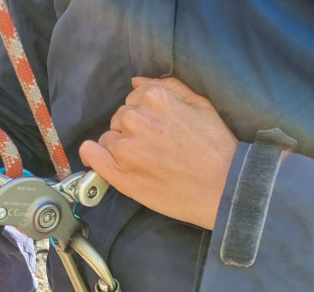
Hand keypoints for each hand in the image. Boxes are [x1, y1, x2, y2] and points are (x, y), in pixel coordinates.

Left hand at [80, 77, 237, 230]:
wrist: (222, 189)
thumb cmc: (216, 148)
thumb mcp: (202, 105)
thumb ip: (170, 86)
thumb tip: (137, 81)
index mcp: (155, 98)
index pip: (134, 99)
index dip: (145, 115)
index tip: (157, 130)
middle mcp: (136, 118)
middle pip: (120, 118)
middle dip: (132, 130)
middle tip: (155, 148)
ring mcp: (125, 147)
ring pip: (108, 137)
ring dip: (120, 146)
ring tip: (145, 161)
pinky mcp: (118, 173)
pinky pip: (91, 154)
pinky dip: (93, 155)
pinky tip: (104, 159)